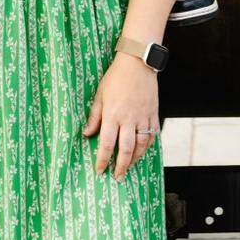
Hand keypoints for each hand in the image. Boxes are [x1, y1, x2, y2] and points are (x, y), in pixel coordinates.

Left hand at [83, 53, 159, 180]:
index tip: (100, 171)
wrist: (137, 62)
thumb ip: (94, 116)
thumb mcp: (100, 95)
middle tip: (118, 177)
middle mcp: (129, 118)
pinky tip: (143, 151)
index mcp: (113, 114)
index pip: (106, 143)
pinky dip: (148, 146)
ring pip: (141, 145)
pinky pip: (152, 134)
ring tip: (129, 167)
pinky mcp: (153, 112)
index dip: (102, 160)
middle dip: (121, 166)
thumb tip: (87, 134)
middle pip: (125, 149)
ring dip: (135, 159)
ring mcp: (143, 116)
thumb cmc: (115, 77)